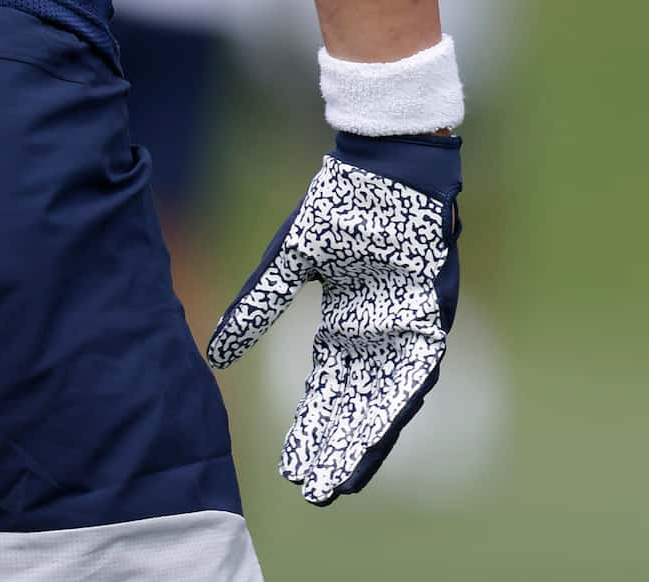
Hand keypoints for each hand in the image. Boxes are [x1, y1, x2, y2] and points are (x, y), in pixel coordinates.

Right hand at [207, 133, 461, 503]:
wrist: (384, 157)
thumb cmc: (342, 200)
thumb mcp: (289, 259)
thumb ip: (258, 306)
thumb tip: (214, 352)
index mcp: (346, 322)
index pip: (328, 390)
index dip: (311, 429)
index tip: (293, 469)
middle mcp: (379, 329)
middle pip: (358, 401)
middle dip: (339, 446)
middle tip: (320, 492)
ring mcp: (408, 318)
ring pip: (391, 390)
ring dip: (372, 431)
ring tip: (350, 472)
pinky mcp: (434, 301)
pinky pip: (424, 357)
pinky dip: (406, 389)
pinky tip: (389, 420)